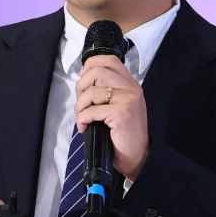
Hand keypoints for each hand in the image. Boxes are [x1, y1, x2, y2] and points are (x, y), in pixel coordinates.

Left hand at [75, 56, 149, 180]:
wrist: (136, 156)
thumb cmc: (123, 132)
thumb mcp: (118, 105)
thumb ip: (107, 89)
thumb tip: (83, 76)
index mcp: (130, 84)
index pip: (109, 60)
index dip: (90, 65)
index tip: (83, 80)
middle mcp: (131, 88)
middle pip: (96, 72)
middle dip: (81, 87)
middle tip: (82, 104)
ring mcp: (128, 100)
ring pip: (91, 91)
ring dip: (79, 106)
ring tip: (82, 118)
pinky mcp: (122, 113)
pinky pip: (91, 111)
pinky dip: (82, 119)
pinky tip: (84, 127)